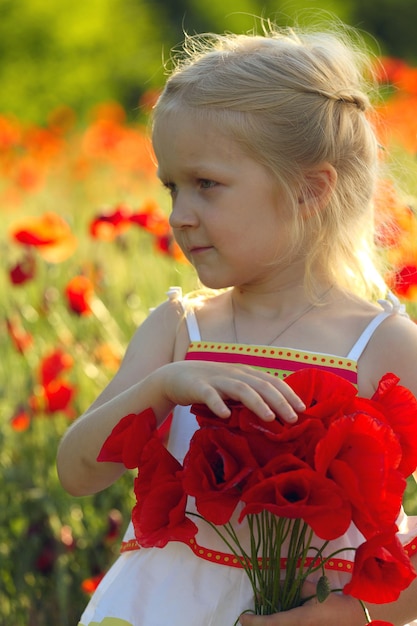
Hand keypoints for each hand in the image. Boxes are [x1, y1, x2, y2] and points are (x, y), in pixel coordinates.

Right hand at [155, 360, 304, 422]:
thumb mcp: (233, 387)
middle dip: (279, 401)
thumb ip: (251, 395)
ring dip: (256, 402)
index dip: (287, 393)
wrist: (175, 377)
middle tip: (293, 418)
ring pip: (240, 388)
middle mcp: (234, 373)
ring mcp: (216, 379)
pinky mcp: (197, 386)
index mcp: (244, 373)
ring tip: (269, 418)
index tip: (302, 409)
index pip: (271, 381)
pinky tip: (225, 415)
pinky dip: (218, 403)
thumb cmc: (209, 385)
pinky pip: (209, 395)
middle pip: (260, 385)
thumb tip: (276, 411)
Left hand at [238, 583, 365, 625]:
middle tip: (248, 618)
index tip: (243, 617)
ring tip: (258, 618)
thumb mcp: (311, 589)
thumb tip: (273, 585)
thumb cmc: (332, 602)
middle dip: (259, 625)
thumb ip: (292, 586)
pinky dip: (279, 624)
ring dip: (269, 624)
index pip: (272, 622)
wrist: (353, 619)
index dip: (255, 622)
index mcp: (300, 620)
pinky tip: (274, 619)